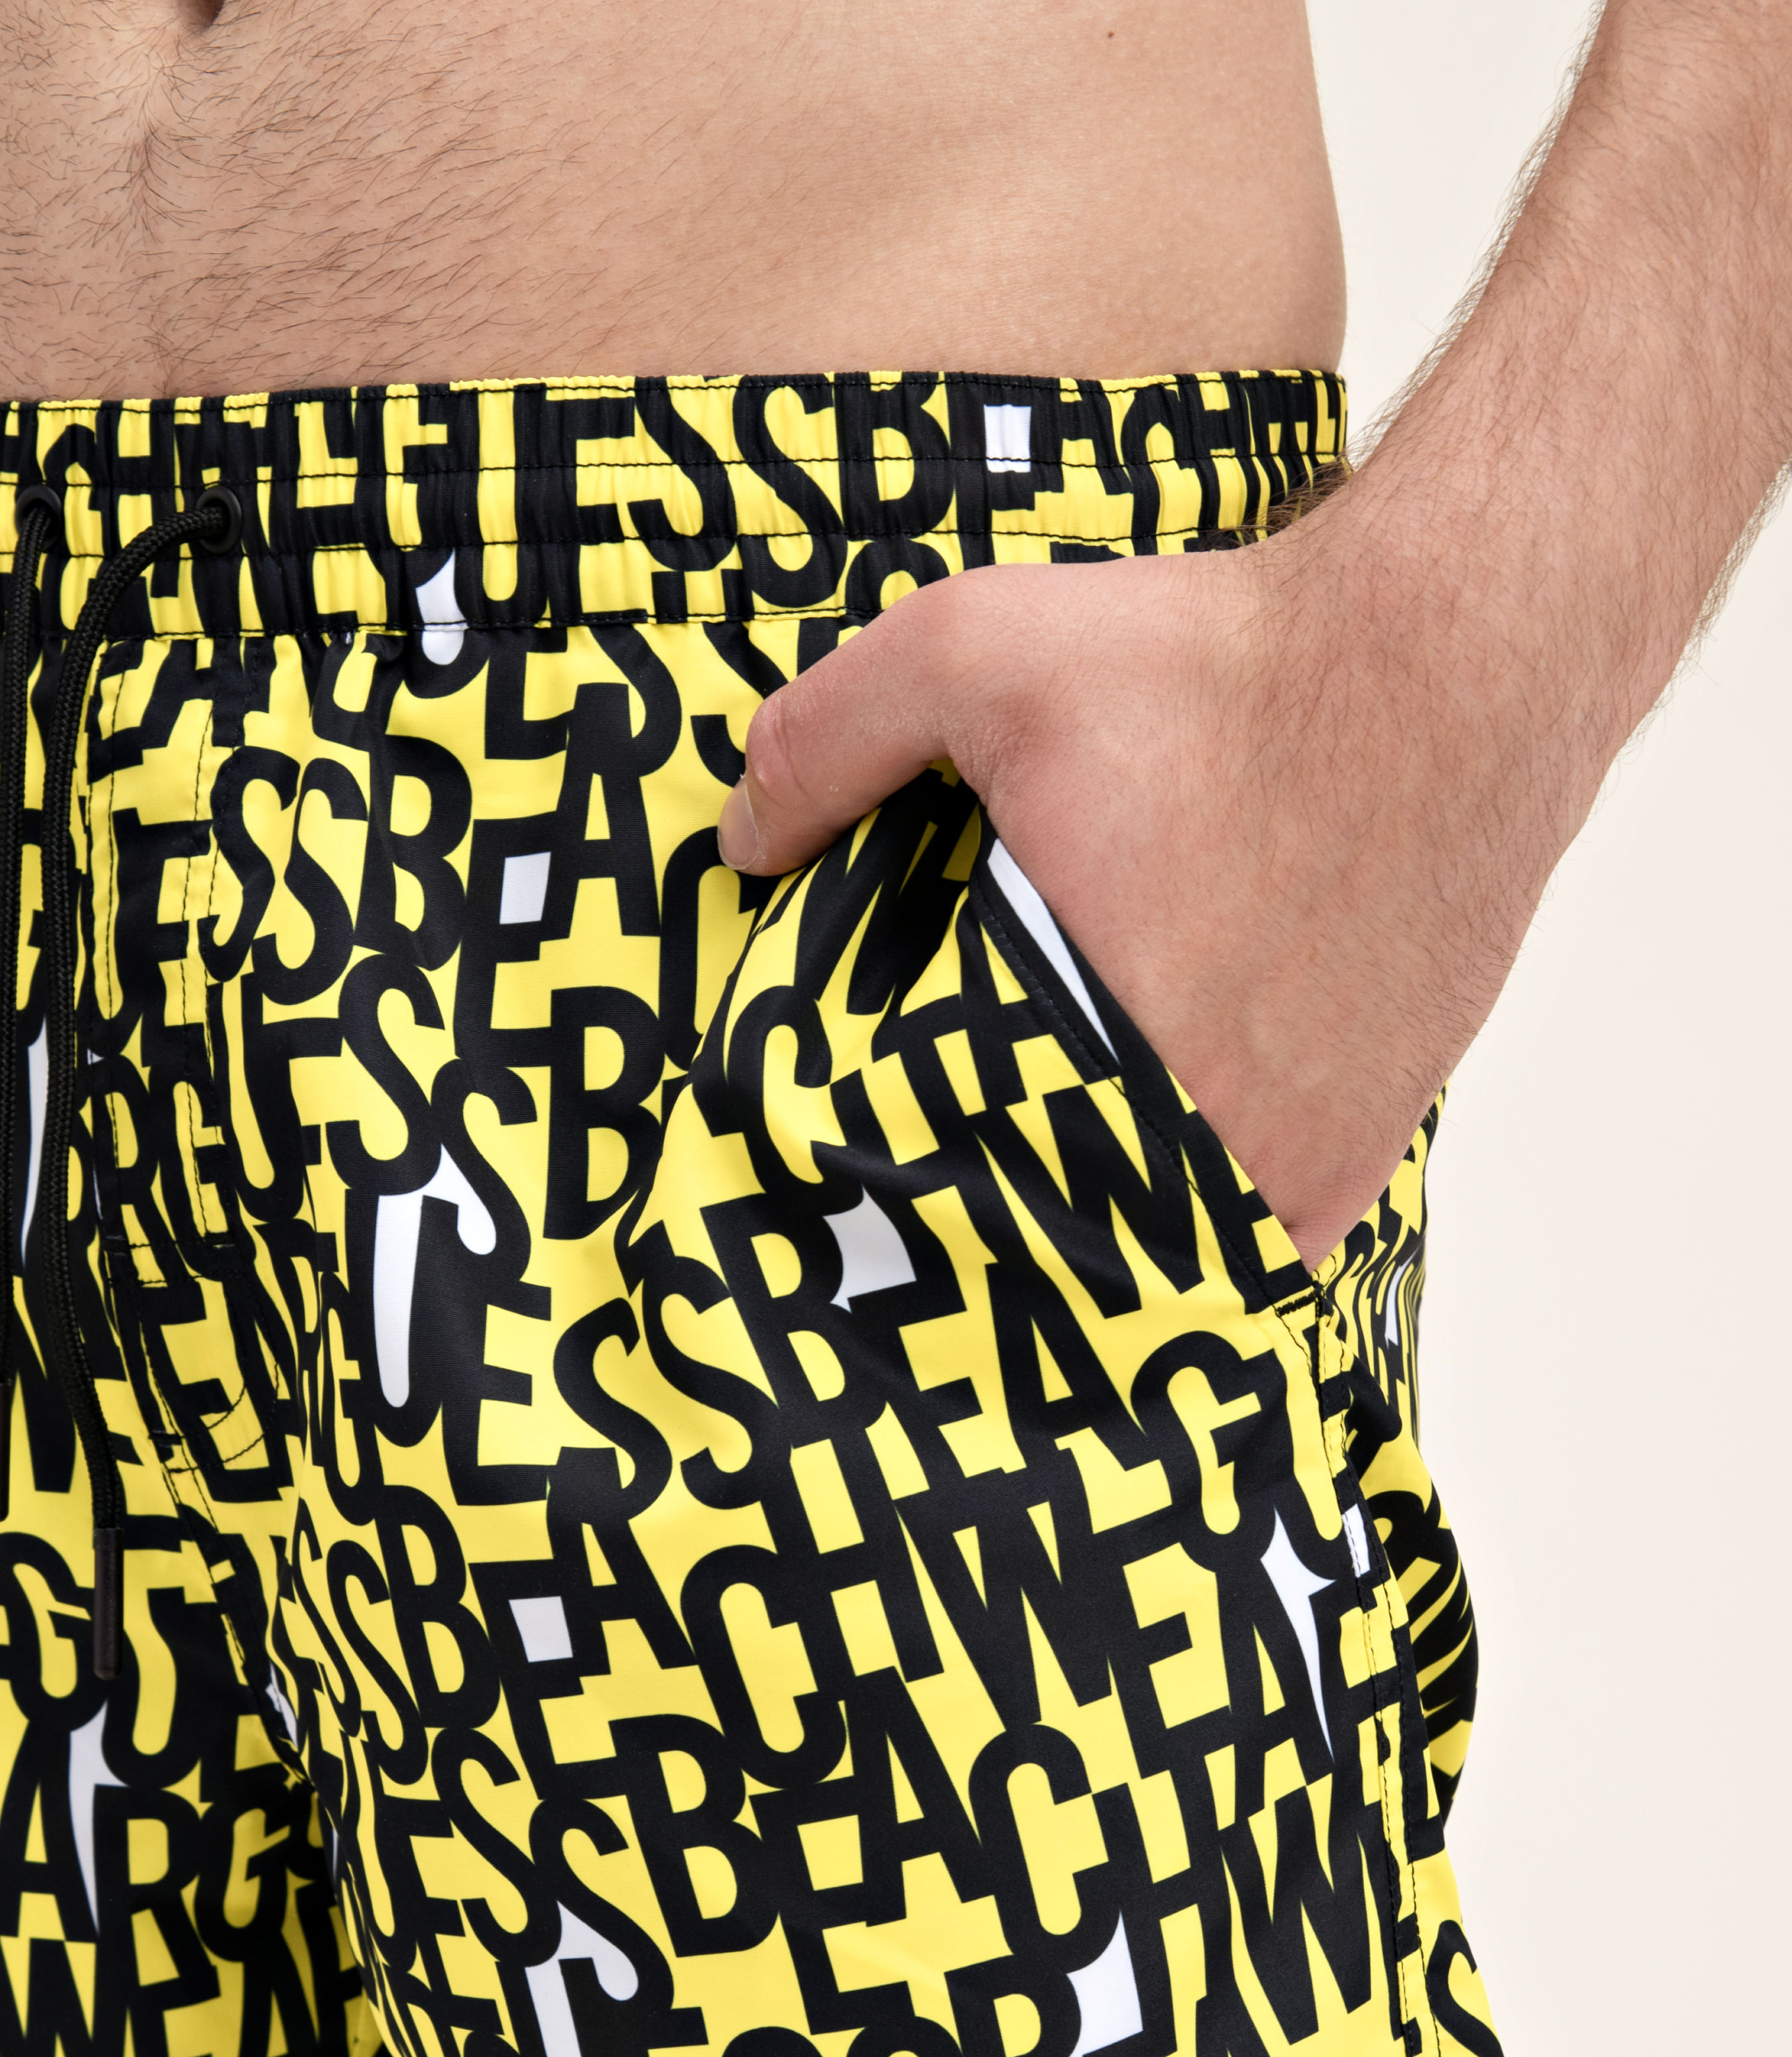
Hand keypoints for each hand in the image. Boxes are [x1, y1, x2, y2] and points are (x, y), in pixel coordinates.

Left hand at [718, 517, 1576, 1270]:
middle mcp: (1196, 1146)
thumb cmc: (1229, 663)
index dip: (874, 1188)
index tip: (826, 1187)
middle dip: (970, 1222)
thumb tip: (745, 841)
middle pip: (1036, 1241)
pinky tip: (1131, 1159)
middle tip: (920, 1191)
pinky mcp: (1351, 1167)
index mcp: (1078, 1052)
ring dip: (1075, 1234)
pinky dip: (1178, 1218)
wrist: (1457, 664)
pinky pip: (1233, 1243)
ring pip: (1138, 1261)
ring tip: (1018, 1182)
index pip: (933, 1190)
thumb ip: (833, 739)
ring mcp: (1288, 1176)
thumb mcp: (980, 649)